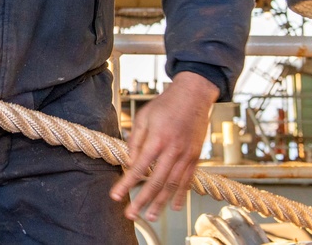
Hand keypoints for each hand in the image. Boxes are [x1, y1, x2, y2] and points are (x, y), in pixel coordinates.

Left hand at [110, 71, 217, 221]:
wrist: (193, 95)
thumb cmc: (165, 104)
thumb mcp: (143, 116)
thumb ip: (135, 140)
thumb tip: (129, 162)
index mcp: (157, 139)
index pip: (139, 168)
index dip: (126, 184)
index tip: (116, 196)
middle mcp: (173, 150)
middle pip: (156, 182)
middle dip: (143, 201)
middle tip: (132, 214)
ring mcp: (186, 155)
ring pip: (173, 185)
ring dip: (161, 203)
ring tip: (151, 216)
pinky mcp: (195, 157)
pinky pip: (187, 180)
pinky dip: (180, 195)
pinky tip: (173, 206)